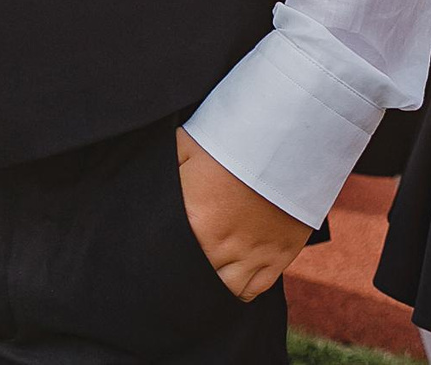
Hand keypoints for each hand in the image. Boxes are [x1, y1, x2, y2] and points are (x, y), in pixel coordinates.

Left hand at [176, 129, 310, 300]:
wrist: (284, 144)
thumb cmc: (232, 142)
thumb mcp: (185, 147)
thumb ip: (167, 170)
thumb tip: (146, 178)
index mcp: (194, 223)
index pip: (171, 256)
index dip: (166, 256)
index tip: (165, 250)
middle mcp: (220, 247)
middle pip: (197, 277)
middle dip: (188, 272)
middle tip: (186, 261)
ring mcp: (251, 255)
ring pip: (226, 289)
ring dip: (216, 283)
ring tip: (210, 270)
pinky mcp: (278, 256)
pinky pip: (255, 289)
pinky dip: (243, 289)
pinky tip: (234, 278)